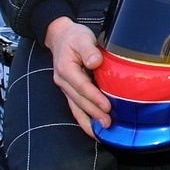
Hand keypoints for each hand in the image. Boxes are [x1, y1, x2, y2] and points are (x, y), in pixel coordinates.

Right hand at [45, 17, 110, 137]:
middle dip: (93, 114)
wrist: (61, 36)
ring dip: (88, 121)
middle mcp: (63, 81)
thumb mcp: (82, 37)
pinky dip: (83, 118)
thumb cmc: (74, 36)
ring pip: (75, 107)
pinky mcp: (69, 90)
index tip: (107, 106)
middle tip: (108, 124)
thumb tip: (95, 62)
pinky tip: (92, 128)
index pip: (81, 86)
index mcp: (66, 69)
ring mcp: (65, 87)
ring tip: (100, 133)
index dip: (94, 97)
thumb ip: (88, 50)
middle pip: (78, 100)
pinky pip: (75, 106)